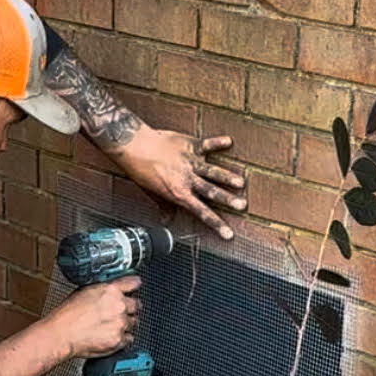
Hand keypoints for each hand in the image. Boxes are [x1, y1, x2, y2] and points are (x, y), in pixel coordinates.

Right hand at [49, 276, 140, 359]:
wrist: (62, 334)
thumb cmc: (68, 314)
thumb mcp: (85, 291)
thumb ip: (103, 290)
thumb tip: (110, 291)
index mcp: (111, 290)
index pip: (134, 283)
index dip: (134, 286)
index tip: (135, 288)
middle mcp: (119, 306)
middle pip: (136, 305)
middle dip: (129, 308)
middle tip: (118, 313)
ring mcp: (120, 324)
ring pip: (133, 322)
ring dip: (126, 324)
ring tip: (110, 326)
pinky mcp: (119, 340)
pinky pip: (129, 338)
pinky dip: (122, 338)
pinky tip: (110, 336)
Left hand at [116, 127, 248, 239]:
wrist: (133, 146)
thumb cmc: (142, 170)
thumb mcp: (152, 192)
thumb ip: (164, 206)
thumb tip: (166, 221)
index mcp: (179, 194)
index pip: (201, 212)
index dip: (216, 224)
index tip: (229, 234)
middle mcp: (187, 179)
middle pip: (211, 191)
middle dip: (227, 199)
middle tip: (242, 205)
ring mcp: (190, 162)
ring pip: (212, 171)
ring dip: (227, 177)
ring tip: (241, 183)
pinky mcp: (190, 145)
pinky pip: (206, 144)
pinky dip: (217, 143)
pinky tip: (229, 142)